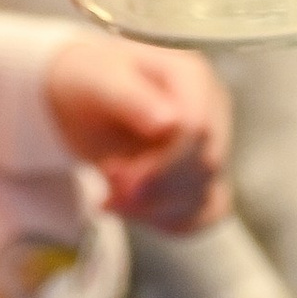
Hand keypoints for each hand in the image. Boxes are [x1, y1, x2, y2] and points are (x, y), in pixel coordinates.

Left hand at [43, 34, 228, 232]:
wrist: (83, 98)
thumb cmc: (91, 81)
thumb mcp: (98, 81)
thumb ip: (132, 98)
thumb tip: (171, 121)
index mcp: (192, 76)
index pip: (198, 127)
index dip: (162, 161)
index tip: (115, 174)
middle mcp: (212, 109)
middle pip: (205, 166)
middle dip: (152, 187)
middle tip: (108, 183)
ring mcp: (213, 145)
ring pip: (204, 197)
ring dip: (152, 208)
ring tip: (111, 194)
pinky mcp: (204, 177)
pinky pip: (203, 214)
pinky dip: (164, 221)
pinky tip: (131, 207)